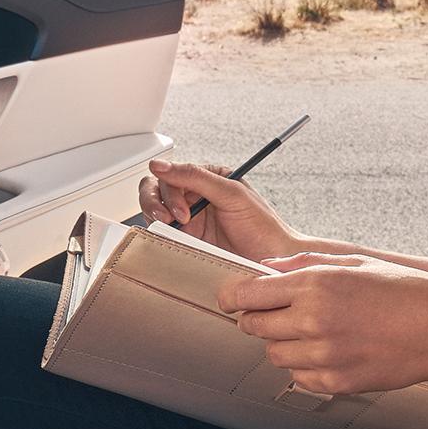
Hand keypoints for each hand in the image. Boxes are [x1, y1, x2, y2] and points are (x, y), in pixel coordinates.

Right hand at [143, 158, 305, 259]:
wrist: (273, 263)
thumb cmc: (263, 228)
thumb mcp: (232, 194)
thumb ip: (196, 176)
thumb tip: (160, 165)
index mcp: (208, 178)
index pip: (172, 173)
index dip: (170, 189)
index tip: (182, 210)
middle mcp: (196, 197)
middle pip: (156, 189)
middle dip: (156, 202)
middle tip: (170, 220)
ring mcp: (189, 220)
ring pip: (154, 210)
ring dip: (154, 216)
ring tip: (170, 228)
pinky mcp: (186, 241)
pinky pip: (161, 234)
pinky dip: (158, 235)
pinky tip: (169, 240)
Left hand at [219, 254, 427, 395]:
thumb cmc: (406, 290)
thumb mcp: (356, 263)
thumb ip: (305, 264)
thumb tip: (267, 268)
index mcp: (315, 285)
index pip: (246, 294)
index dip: (232, 295)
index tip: (234, 297)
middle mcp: (313, 321)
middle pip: (253, 326)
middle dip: (257, 318)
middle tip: (276, 312)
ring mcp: (324, 355)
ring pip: (273, 354)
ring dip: (281, 343)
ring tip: (310, 331)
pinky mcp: (337, 381)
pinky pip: (299, 377)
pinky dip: (304, 366)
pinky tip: (328, 350)